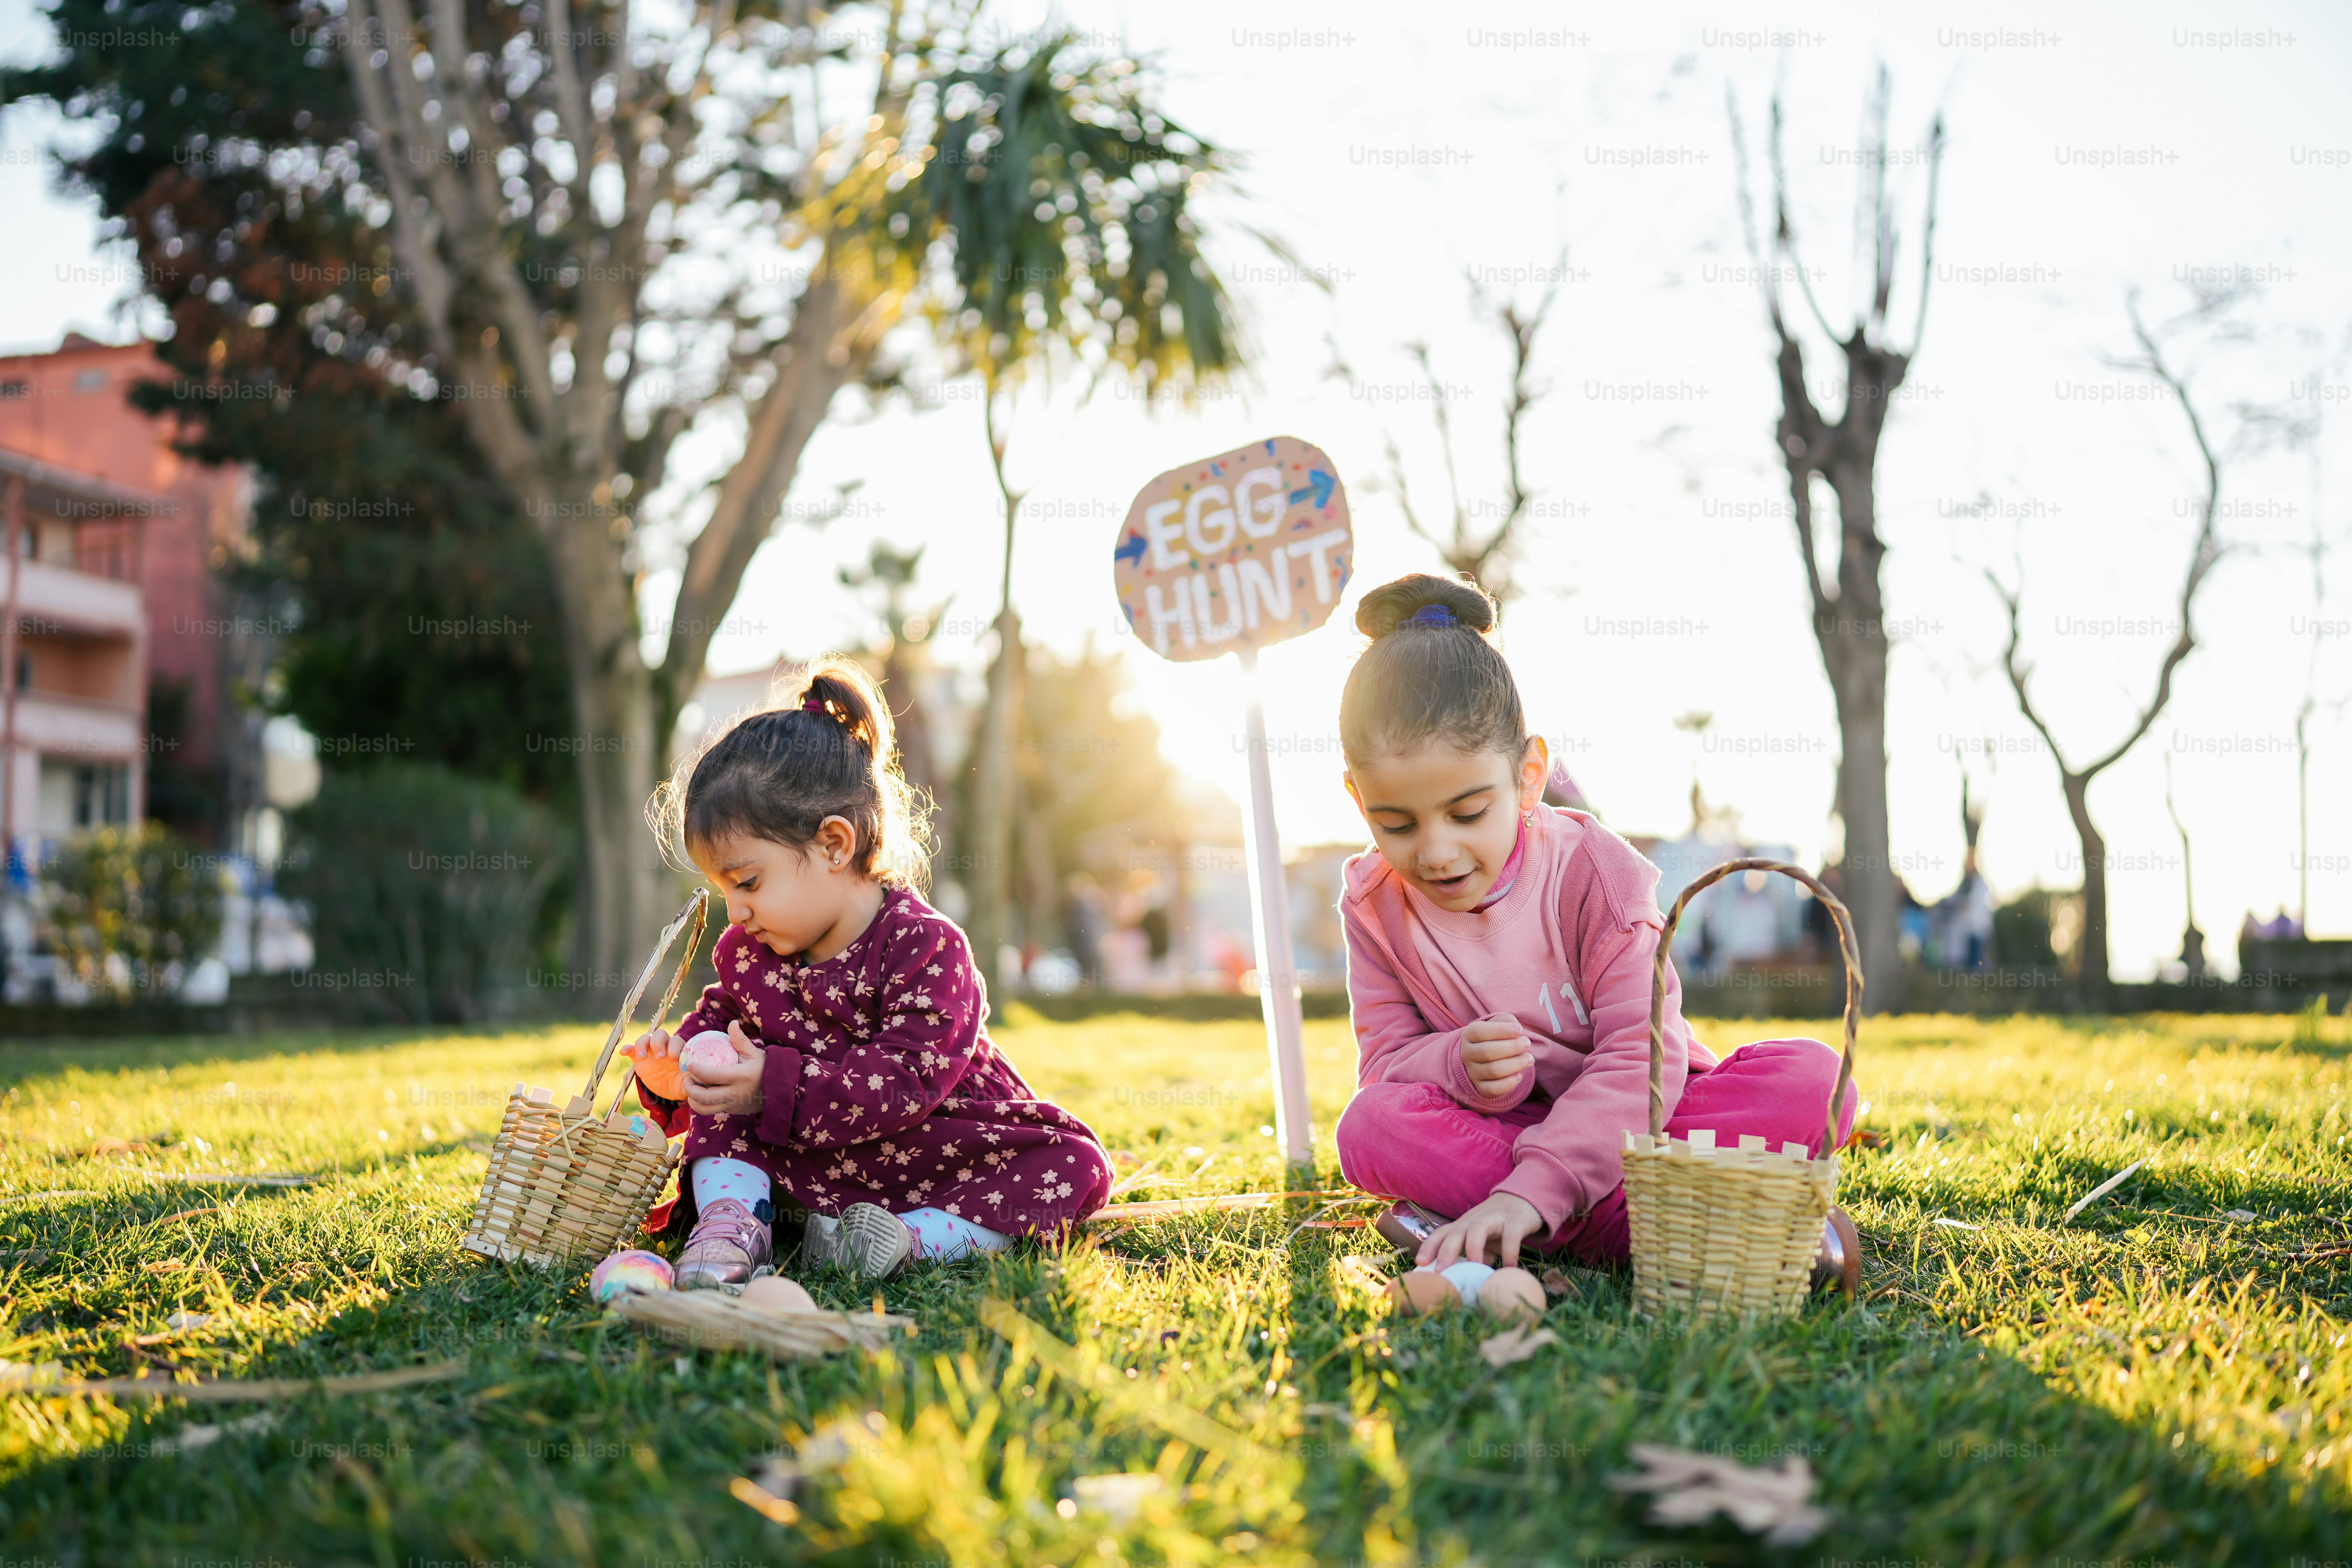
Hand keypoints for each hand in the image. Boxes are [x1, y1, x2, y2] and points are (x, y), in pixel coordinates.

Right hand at [622, 1026, 685, 1101]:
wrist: (666, 1089)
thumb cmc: (678, 1083)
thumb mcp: (685, 1085)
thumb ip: (689, 1082)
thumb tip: (693, 1081)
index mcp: (678, 1051)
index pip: (677, 1041)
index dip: (676, 1049)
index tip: (675, 1062)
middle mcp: (664, 1046)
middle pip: (661, 1035)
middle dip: (660, 1044)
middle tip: (660, 1057)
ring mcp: (650, 1051)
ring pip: (646, 1038)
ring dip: (643, 1044)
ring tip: (642, 1056)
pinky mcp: (638, 1057)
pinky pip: (631, 1048)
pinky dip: (628, 1047)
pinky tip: (624, 1052)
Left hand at [683, 1020, 764, 1117]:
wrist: (777, 1091)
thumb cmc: (763, 1068)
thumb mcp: (754, 1053)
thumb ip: (740, 1040)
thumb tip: (732, 1022)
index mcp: (740, 1076)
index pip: (713, 1076)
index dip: (698, 1072)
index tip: (690, 1065)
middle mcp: (735, 1093)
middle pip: (705, 1097)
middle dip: (690, 1089)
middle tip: (686, 1080)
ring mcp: (733, 1105)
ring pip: (705, 1109)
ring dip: (693, 1101)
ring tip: (691, 1090)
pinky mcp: (732, 1111)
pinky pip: (712, 1111)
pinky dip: (702, 1105)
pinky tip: (700, 1095)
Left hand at [1418, 1191, 1544, 1270]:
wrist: (1521, 1200)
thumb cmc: (1495, 1225)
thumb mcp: (1480, 1241)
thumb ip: (1472, 1258)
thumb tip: (1465, 1281)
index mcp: (1462, 1226)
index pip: (1441, 1234)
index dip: (1429, 1247)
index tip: (1420, 1263)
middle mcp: (1474, 1221)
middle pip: (1455, 1233)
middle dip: (1446, 1251)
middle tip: (1441, 1271)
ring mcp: (1494, 1219)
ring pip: (1477, 1230)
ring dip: (1474, 1247)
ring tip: (1475, 1265)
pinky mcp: (1514, 1222)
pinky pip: (1510, 1237)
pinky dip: (1510, 1252)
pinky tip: (1510, 1268)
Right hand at [1460, 1015, 1533, 1098]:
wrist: (1487, 1055)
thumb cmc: (1498, 1036)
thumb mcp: (1501, 1022)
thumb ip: (1509, 1022)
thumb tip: (1518, 1032)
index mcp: (1469, 1035)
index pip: (1480, 1032)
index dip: (1501, 1031)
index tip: (1520, 1030)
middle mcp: (1467, 1054)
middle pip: (1488, 1052)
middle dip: (1512, 1047)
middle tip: (1527, 1044)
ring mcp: (1472, 1073)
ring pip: (1493, 1071)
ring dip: (1516, 1064)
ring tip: (1529, 1059)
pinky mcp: (1480, 1088)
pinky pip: (1494, 1089)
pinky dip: (1509, 1083)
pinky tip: (1519, 1075)